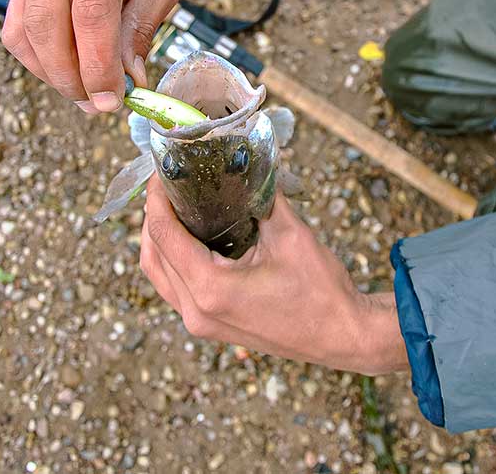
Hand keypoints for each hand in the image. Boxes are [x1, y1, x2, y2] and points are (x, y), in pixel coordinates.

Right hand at [1, 0, 205, 113]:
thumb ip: (141, 30)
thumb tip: (126, 81)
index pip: (90, 12)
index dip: (97, 65)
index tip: (111, 100)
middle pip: (46, 23)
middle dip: (68, 76)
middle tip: (96, 105)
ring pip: (24, 28)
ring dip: (50, 72)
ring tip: (84, 92)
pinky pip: (17, 26)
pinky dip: (37, 58)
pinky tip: (66, 70)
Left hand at [139, 176, 408, 375]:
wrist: (343, 337)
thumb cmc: (322, 291)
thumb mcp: (291, 234)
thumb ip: (262, 195)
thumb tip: (246, 160)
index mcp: (211, 289)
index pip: (165, 234)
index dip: (157, 198)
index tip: (160, 171)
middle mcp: (197, 310)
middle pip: (152, 255)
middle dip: (153, 215)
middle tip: (167, 184)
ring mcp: (200, 323)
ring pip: (158, 275)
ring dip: (158, 239)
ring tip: (173, 205)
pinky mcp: (209, 326)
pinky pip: (174, 289)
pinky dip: (172, 260)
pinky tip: (190, 236)